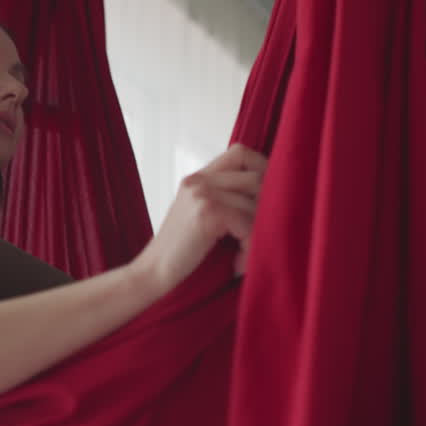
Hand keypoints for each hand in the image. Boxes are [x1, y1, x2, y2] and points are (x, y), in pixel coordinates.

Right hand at [130, 143, 267, 296]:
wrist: (153, 273)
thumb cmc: (182, 252)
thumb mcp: (201, 216)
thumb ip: (226, 200)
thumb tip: (272, 195)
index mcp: (199, 177)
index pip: (240, 152)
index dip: (262, 169)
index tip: (269, 199)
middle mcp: (200, 180)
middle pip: (255, 176)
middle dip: (268, 209)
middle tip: (260, 237)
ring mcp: (202, 193)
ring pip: (256, 203)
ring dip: (258, 234)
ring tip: (247, 256)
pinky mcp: (207, 212)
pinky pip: (248, 222)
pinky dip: (250, 246)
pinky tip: (239, 263)